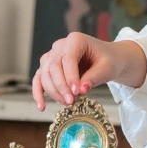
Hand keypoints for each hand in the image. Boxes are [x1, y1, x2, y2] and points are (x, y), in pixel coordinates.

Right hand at [32, 32, 146, 111]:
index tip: (77, 92)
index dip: (71, 76)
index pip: (68, 58)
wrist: (107, 60)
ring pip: (44, 74)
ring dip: (53, 91)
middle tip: (71, 101)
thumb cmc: (108, 60)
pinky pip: (38, 80)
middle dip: (61, 86)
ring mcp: (52, 56)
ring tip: (67, 103)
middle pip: (53, 66)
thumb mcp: (107, 68)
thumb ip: (94, 77)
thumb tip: (81, 90)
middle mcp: (60, 46)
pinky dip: (38, 93)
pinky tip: (42, 107)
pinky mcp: (48, 67)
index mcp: (76, 40)